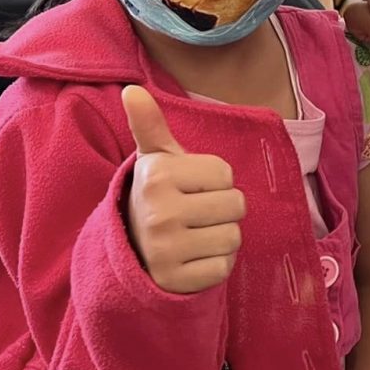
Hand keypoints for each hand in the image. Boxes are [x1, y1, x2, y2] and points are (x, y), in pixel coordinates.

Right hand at [123, 86, 245, 293]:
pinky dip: (216, 264)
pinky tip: (193, 258)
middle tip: (195, 213)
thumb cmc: (159, 195)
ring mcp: (166, 249)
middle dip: (223, 209)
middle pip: (236, 205)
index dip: (216, 181)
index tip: (190, 187)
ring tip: (195, 234)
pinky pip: (224, 267)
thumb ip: (150, 124)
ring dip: (221, 237)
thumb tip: (133, 89)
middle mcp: (159, 211)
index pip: (226, 174)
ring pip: (233, 237)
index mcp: (157, 175)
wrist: (133, 249)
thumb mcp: (155, 159)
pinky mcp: (175, 280)